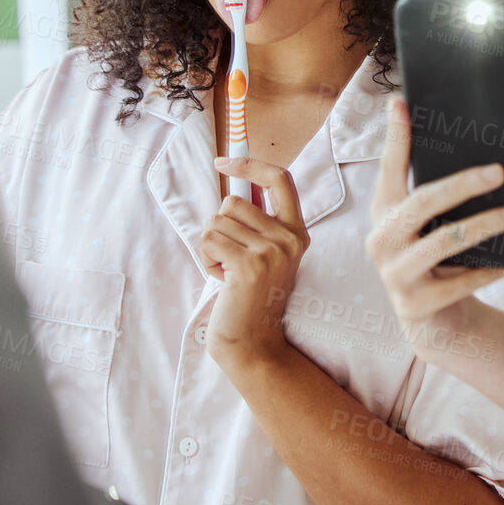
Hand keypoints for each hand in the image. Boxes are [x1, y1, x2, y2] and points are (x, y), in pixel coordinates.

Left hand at [198, 156, 308, 370]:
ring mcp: (273, 251)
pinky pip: (209, 240)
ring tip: (226, 271)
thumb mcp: (264, 253)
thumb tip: (235, 183)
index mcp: (297, 231)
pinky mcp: (250, 265)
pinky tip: (220, 279)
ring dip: (210, 245)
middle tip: (230, 258)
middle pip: (234, 202)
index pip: (280, 179)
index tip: (224, 163)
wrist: (252, 342)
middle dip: (219, 226)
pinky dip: (205, 259)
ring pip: (217, 221)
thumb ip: (256, 221)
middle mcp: (291, 238)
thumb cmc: (249, 296)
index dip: (250, 164)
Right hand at [366, 97, 503, 353]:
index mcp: (383, 212)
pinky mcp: (418, 304)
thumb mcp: (426, 223)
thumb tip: (476, 149)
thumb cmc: (435, 256)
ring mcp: (396, 275)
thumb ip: (437, 190)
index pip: (388, 167)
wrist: (431, 319)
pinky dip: (493, 267)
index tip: (401, 103)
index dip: (395, 136)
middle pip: (423, 202)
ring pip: (446, 241)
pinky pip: (464, 281)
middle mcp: (381, 240)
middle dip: (463, 184)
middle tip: (499, 171)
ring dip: (487, 224)